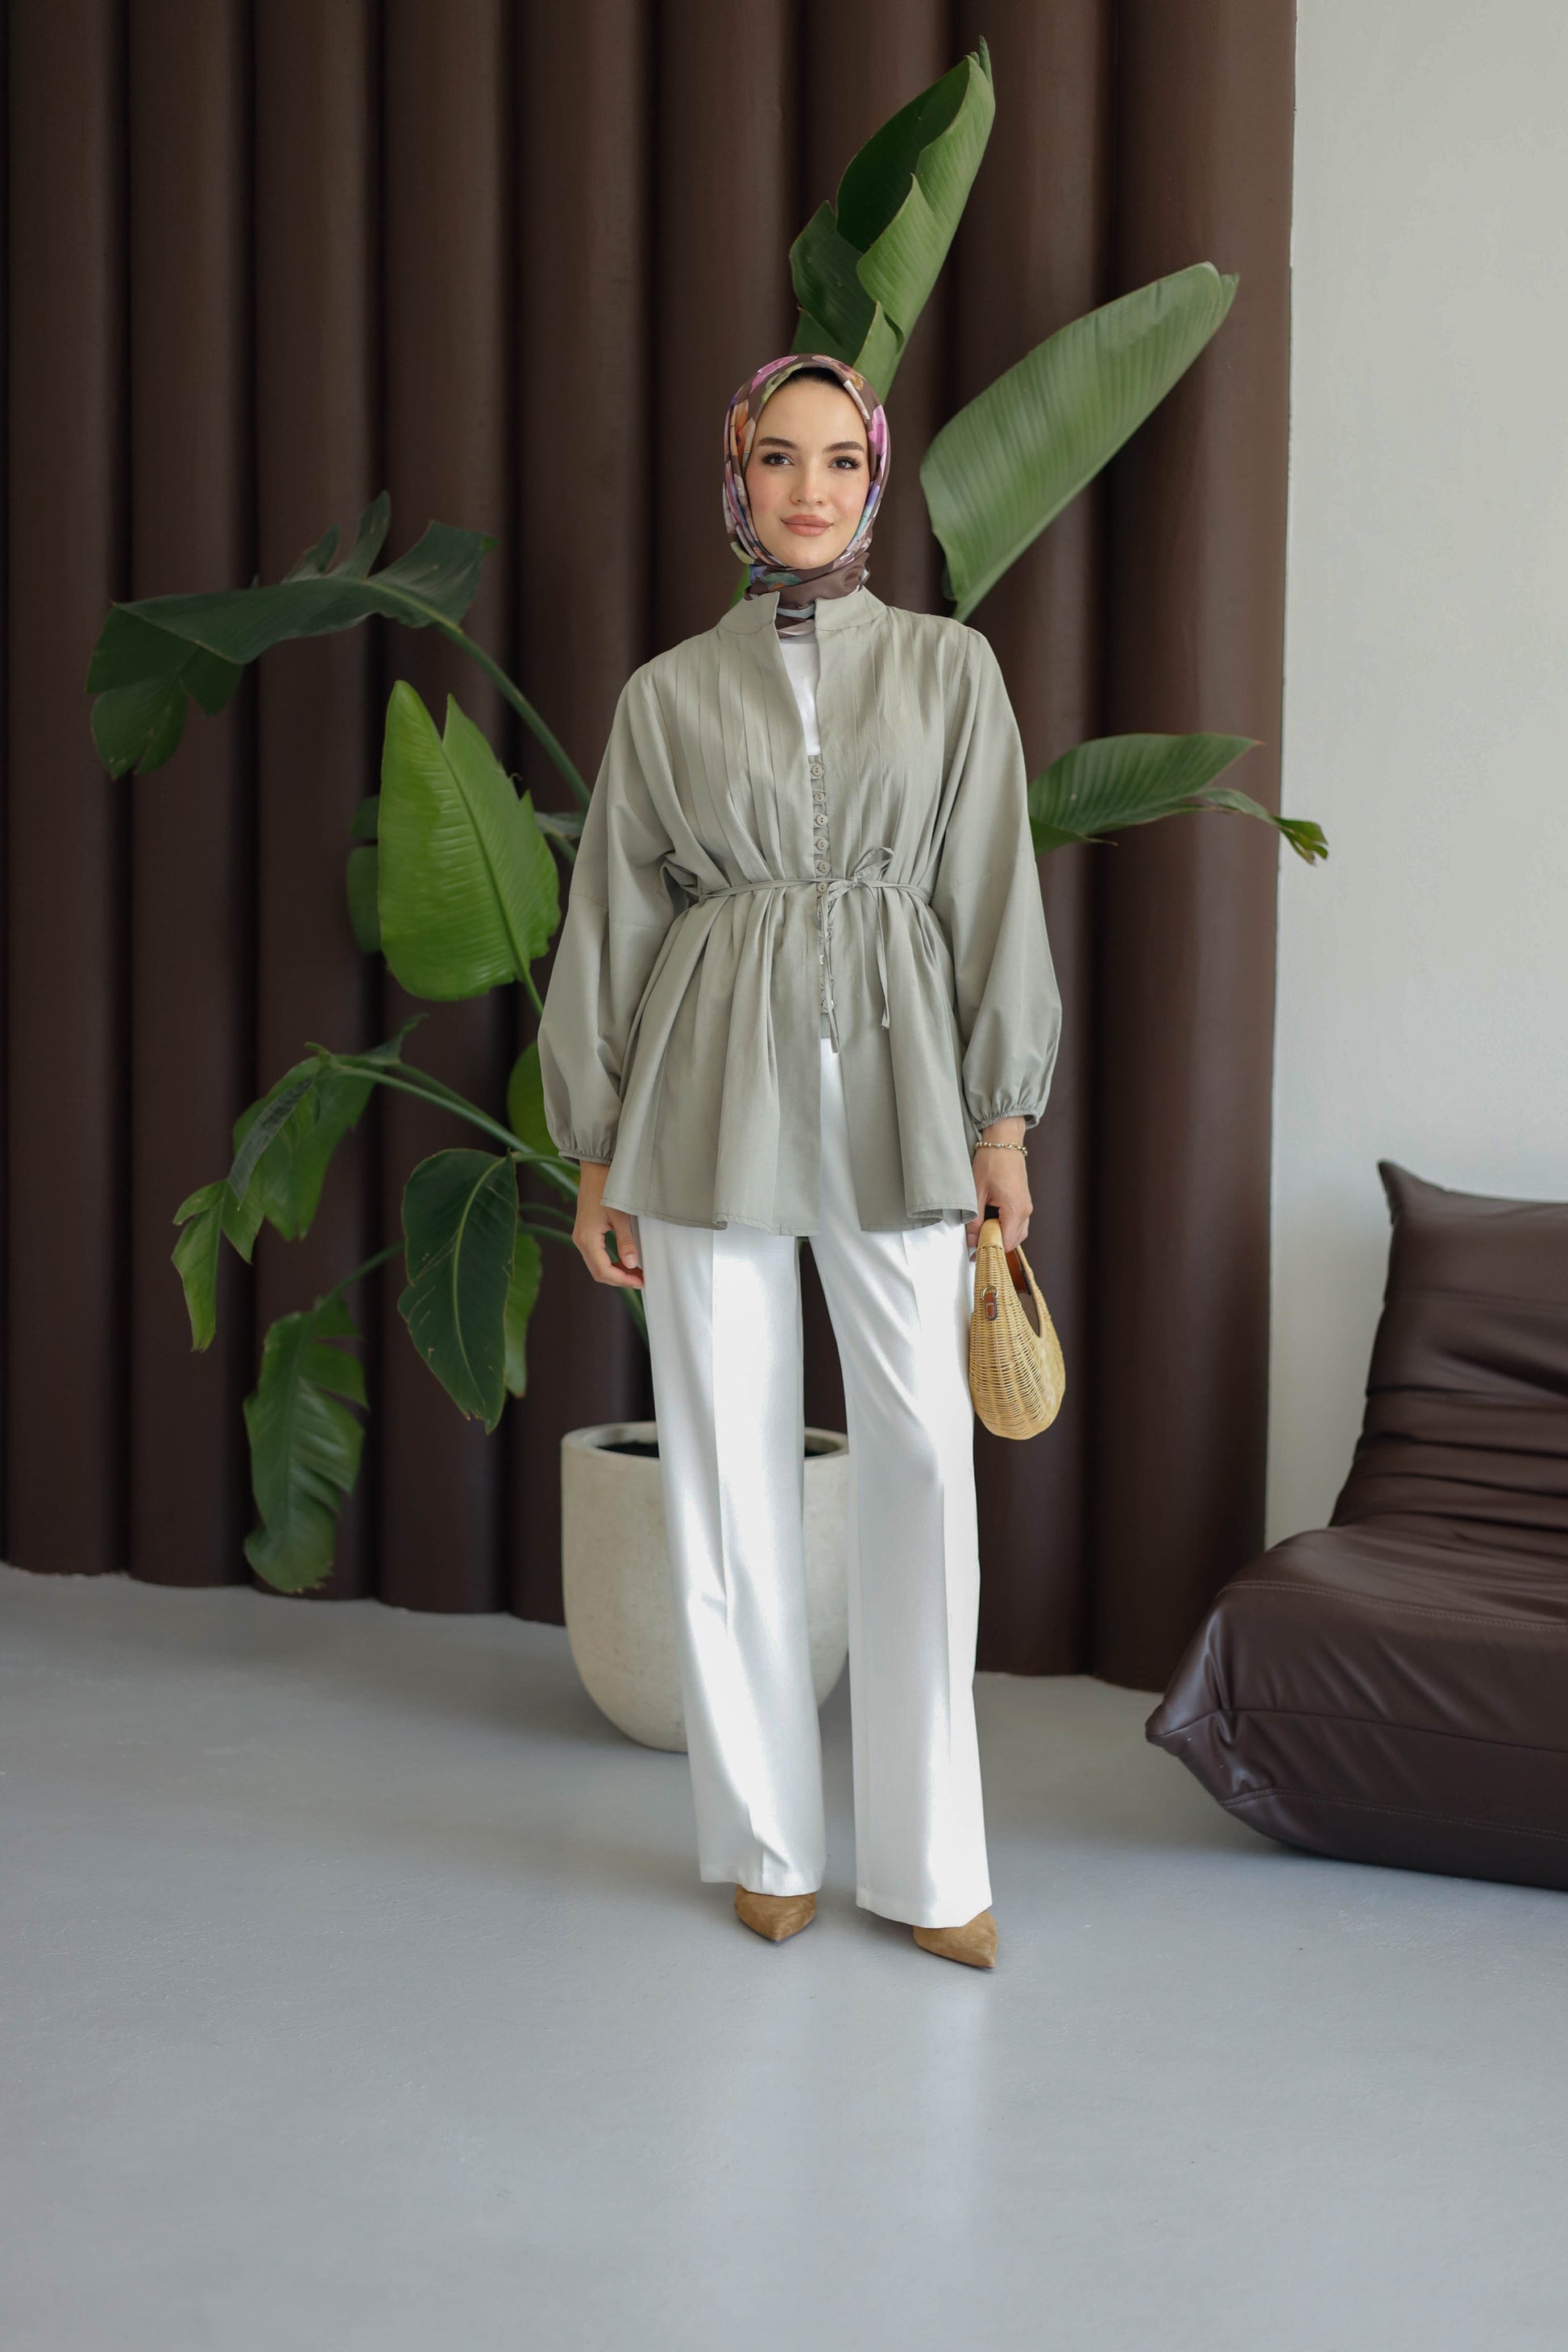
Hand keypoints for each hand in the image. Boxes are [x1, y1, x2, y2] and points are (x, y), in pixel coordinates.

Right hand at [572, 1160, 644, 1288]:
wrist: (595, 1170)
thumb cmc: (607, 1188)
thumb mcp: (621, 1216)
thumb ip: (625, 1241)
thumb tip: (631, 1264)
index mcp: (587, 1238)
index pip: (603, 1270)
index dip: (623, 1280)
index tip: (640, 1281)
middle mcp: (580, 1240)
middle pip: (598, 1272)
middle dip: (619, 1279)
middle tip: (640, 1280)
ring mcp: (581, 1237)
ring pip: (596, 1265)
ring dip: (615, 1272)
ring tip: (636, 1273)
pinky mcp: (585, 1233)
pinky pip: (595, 1256)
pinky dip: (610, 1263)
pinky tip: (625, 1262)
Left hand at [966, 1119, 1030, 1257]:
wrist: (1004, 1141)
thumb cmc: (991, 1161)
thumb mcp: (977, 1192)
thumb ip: (975, 1219)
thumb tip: (972, 1240)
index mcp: (1015, 1209)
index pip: (1006, 1242)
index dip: (990, 1251)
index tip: (975, 1255)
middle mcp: (1025, 1210)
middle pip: (1013, 1241)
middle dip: (996, 1246)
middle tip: (975, 1247)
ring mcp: (1026, 1206)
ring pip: (1017, 1233)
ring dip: (1001, 1237)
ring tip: (981, 1235)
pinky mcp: (1023, 1201)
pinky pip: (1018, 1223)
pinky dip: (1005, 1228)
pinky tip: (990, 1224)